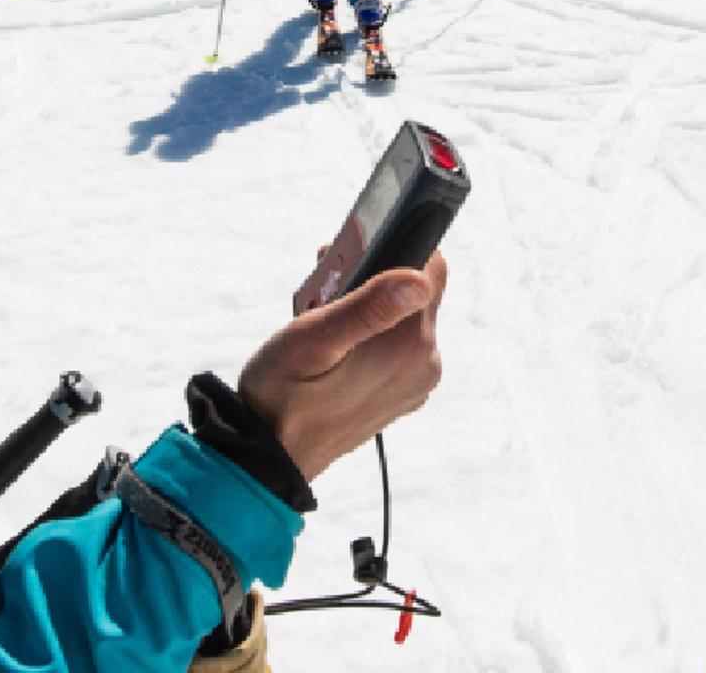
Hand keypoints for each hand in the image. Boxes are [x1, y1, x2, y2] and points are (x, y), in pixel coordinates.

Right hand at [238, 257, 444, 482]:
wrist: (273, 455)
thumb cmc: (282, 395)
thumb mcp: (313, 339)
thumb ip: (368, 307)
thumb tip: (420, 278)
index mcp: (408, 347)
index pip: (431, 270)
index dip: (394, 250)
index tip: (353, 258)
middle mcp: (424, 365)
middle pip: (413, 293)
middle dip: (372, 280)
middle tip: (323, 291)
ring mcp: (415, 382)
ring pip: (403, 319)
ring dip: (366, 308)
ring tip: (321, 321)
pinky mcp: (401, 393)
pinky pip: (396, 346)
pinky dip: (368, 334)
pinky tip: (333, 344)